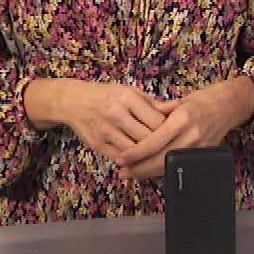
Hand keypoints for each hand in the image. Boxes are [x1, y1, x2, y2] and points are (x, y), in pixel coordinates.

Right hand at [26, 79, 164, 163]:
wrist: (74, 101)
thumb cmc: (107, 96)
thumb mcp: (130, 92)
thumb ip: (154, 103)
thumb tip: (179, 107)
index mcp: (127, 97)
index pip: (156, 120)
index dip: (169, 130)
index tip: (174, 134)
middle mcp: (116, 113)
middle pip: (147, 138)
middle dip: (160, 145)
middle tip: (170, 149)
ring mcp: (105, 130)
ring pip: (135, 151)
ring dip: (147, 156)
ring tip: (157, 156)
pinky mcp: (98, 144)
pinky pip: (120, 158)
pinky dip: (132, 161)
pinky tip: (139, 160)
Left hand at [114, 76, 253, 178]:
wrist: (229, 105)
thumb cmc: (202, 100)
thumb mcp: (178, 102)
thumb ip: (158, 114)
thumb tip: (135, 126)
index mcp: (182, 119)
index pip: (154, 142)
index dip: (136, 153)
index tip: (121, 158)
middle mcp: (191, 135)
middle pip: (160, 159)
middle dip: (139, 168)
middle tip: (122, 171)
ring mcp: (199, 147)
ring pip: (169, 166)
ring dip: (148, 172)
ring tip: (131, 173)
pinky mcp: (204, 154)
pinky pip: (179, 165)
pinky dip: (163, 169)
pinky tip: (150, 170)